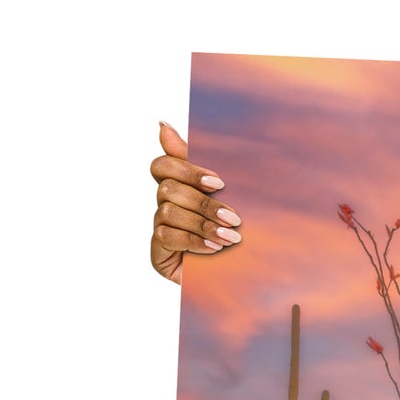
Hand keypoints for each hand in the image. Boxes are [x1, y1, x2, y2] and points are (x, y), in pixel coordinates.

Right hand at [149, 121, 241, 284]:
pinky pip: (167, 237)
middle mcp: (165, 204)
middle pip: (168, 188)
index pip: (163, 165)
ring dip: (203, 224)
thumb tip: (163, 124)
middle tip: (235, 217)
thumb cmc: (235, 231)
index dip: (186, 169)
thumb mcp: (229, 196)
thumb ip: (204, 164)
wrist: (241, 275)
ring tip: (231, 238)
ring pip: (168, 212)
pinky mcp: (157, 252)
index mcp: (180, 186)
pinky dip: (194, 241)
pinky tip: (215, 249)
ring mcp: (159, 228)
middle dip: (203, 203)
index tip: (218, 183)